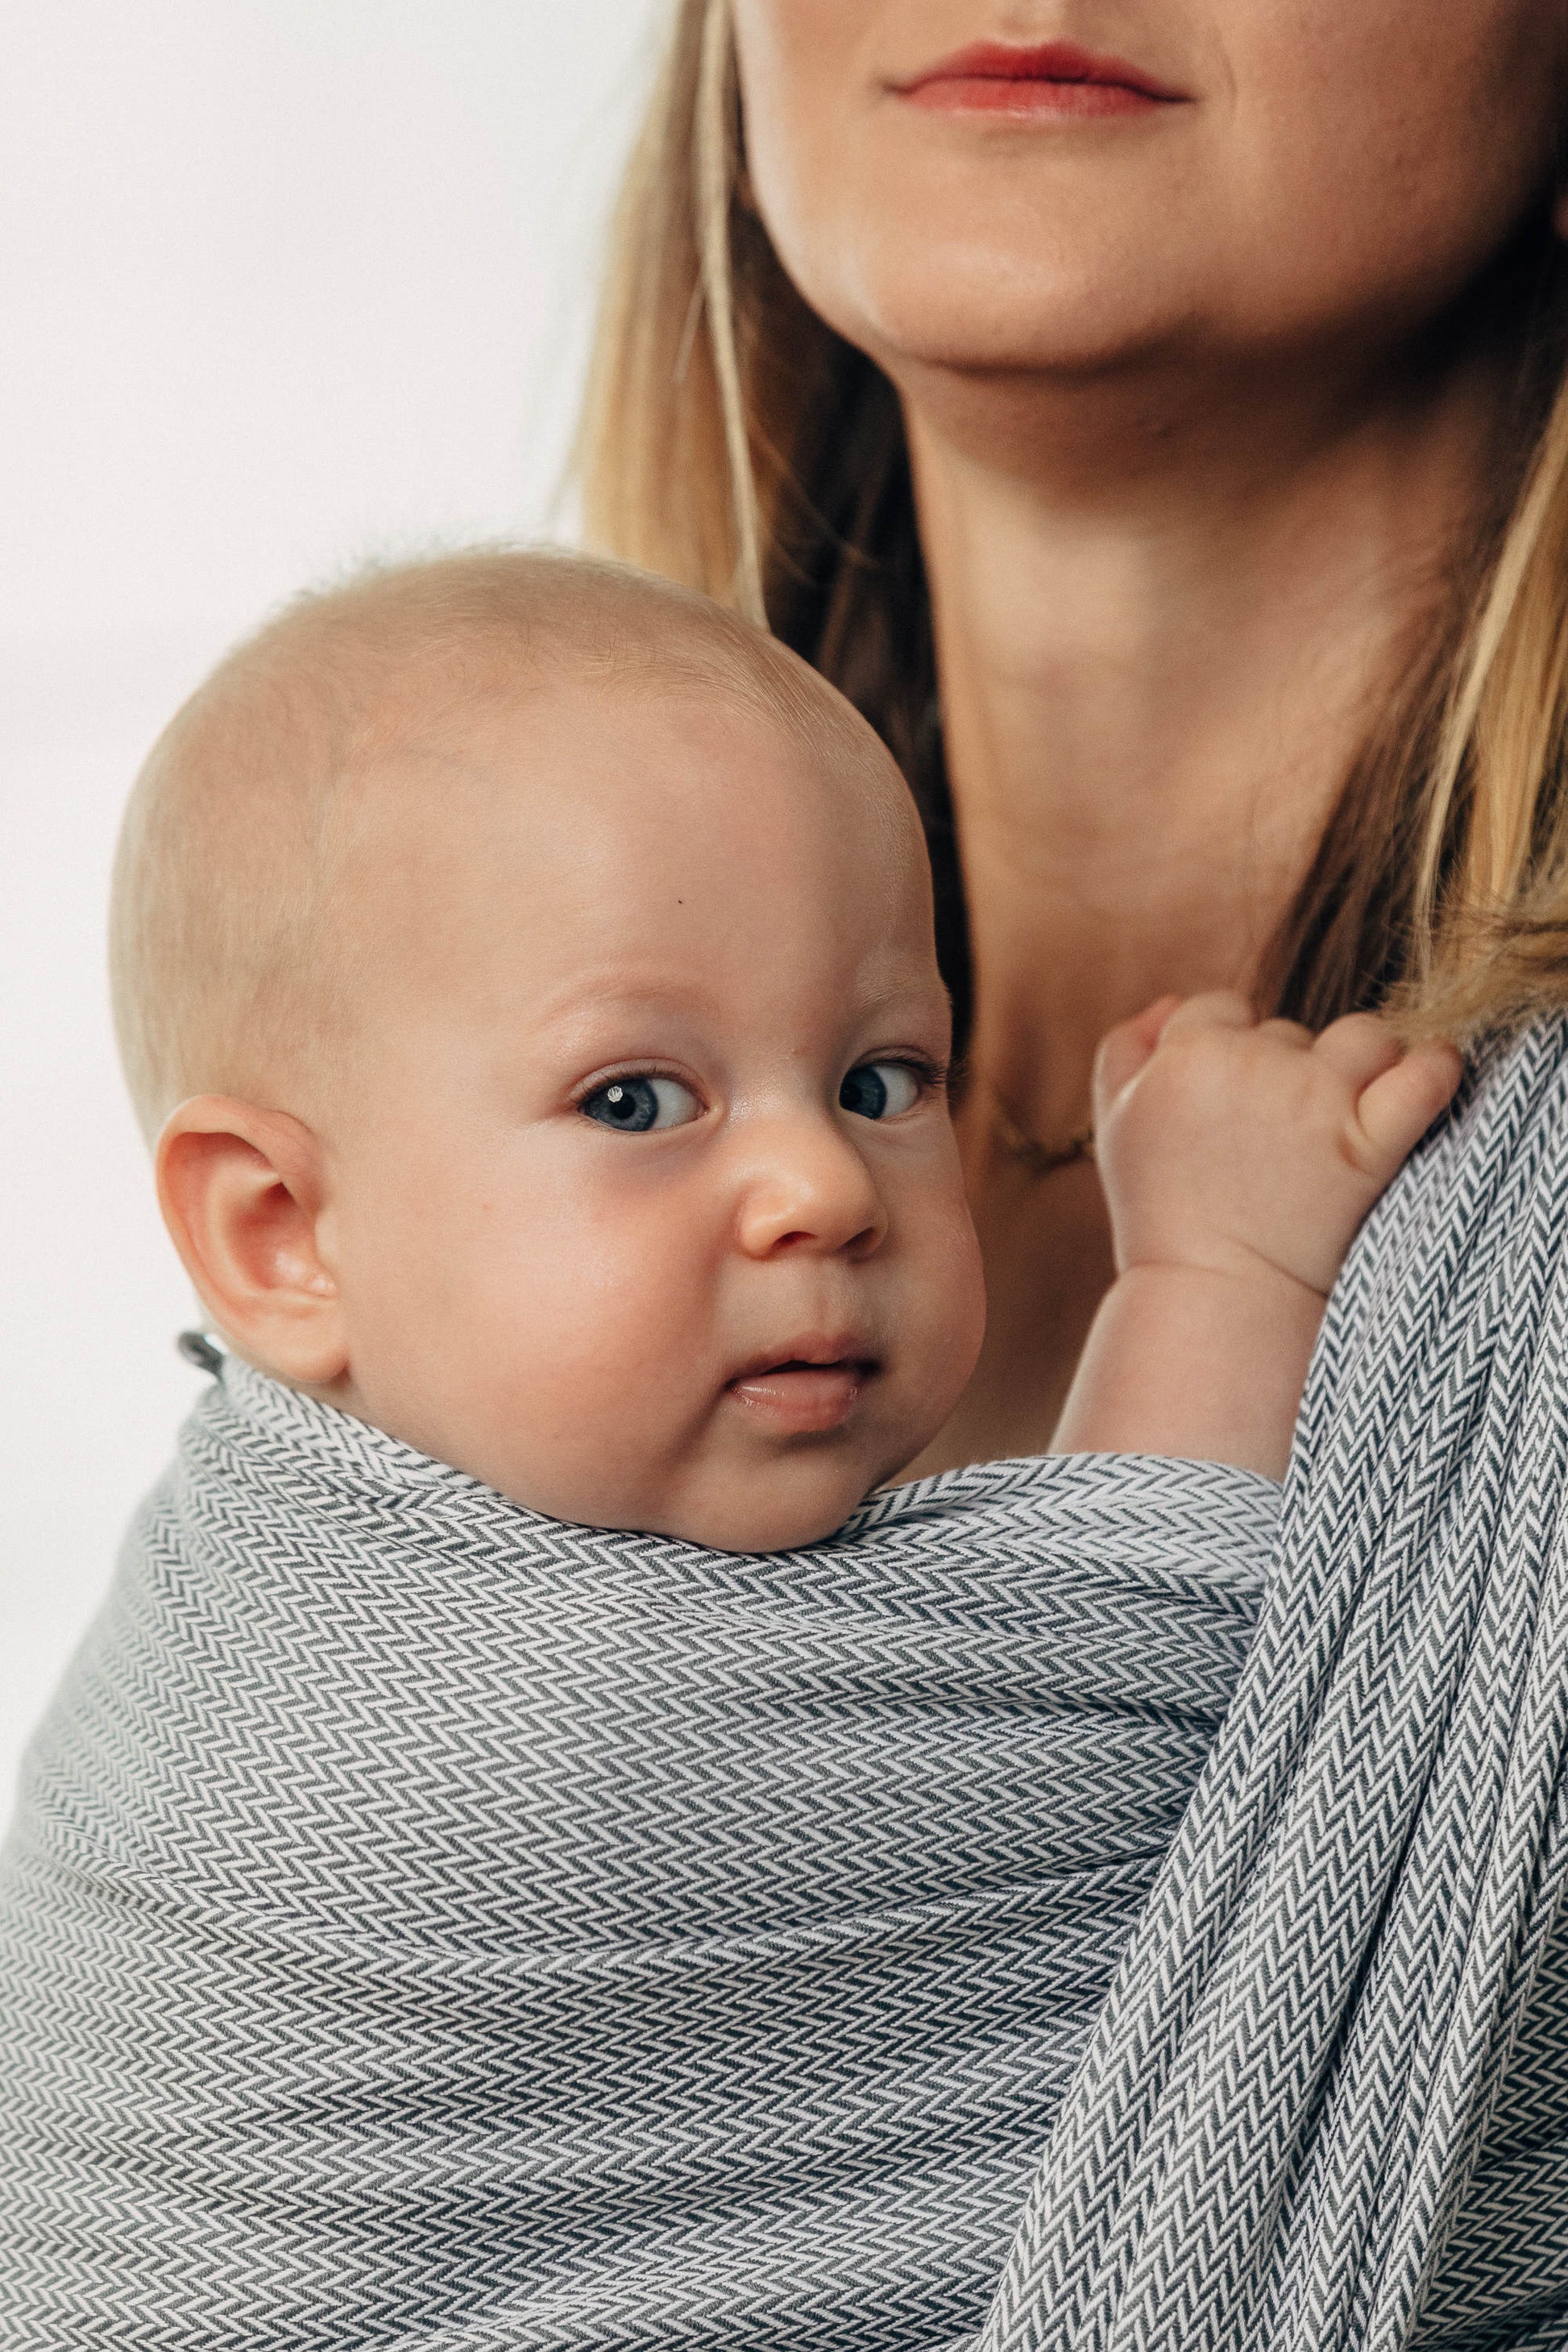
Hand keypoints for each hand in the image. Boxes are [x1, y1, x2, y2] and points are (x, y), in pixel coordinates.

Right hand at [1093, 994, 1462, 1299]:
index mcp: (1181, 1056)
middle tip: (1277, 1144)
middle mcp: (1244, 1066)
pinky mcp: (1365, 1145)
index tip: (1234, 1105)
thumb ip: (1125, 1051)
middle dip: (1290, 1072)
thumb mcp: (1116, 1128)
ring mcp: (1309, 1102)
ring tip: (1348, 1121)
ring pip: (1363, 1038)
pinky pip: (1423, 1077)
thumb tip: (1169, 1004)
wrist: (1212, 1302)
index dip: (1231, 1049)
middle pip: (1291, 1030)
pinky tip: (1435, 1073)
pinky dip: (1437, 1070)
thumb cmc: (1164, 1218)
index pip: (1223, 1008)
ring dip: (1365, 1067)